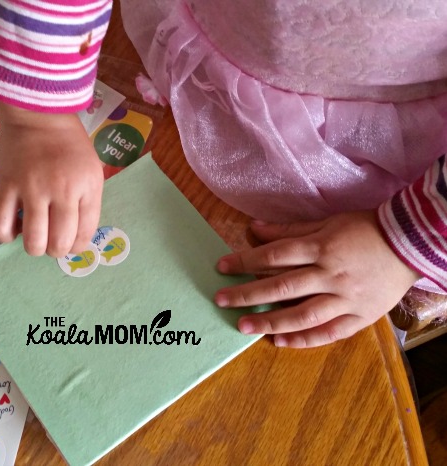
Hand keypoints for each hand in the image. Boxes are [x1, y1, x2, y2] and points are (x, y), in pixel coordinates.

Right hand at [0, 102, 103, 256]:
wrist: (38, 114)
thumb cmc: (69, 143)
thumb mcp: (91, 171)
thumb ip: (87, 202)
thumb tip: (76, 236)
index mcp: (87, 187)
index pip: (85, 234)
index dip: (77, 246)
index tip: (70, 241)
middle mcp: (61, 191)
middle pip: (59, 244)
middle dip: (55, 250)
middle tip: (51, 240)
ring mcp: (32, 189)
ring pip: (33, 242)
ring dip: (34, 248)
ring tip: (33, 237)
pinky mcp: (6, 185)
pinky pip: (1, 224)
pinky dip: (6, 236)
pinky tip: (13, 230)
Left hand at [214, 211, 420, 347]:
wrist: (410, 243)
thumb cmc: (363, 229)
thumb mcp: (325, 222)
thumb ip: (289, 230)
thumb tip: (253, 229)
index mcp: (321, 248)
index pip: (274, 256)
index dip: (245, 261)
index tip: (222, 267)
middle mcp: (330, 275)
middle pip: (282, 287)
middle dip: (248, 295)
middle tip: (221, 300)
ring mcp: (346, 299)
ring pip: (302, 315)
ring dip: (269, 322)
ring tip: (243, 326)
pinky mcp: (360, 316)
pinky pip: (329, 333)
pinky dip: (303, 339)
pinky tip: (279, 341)